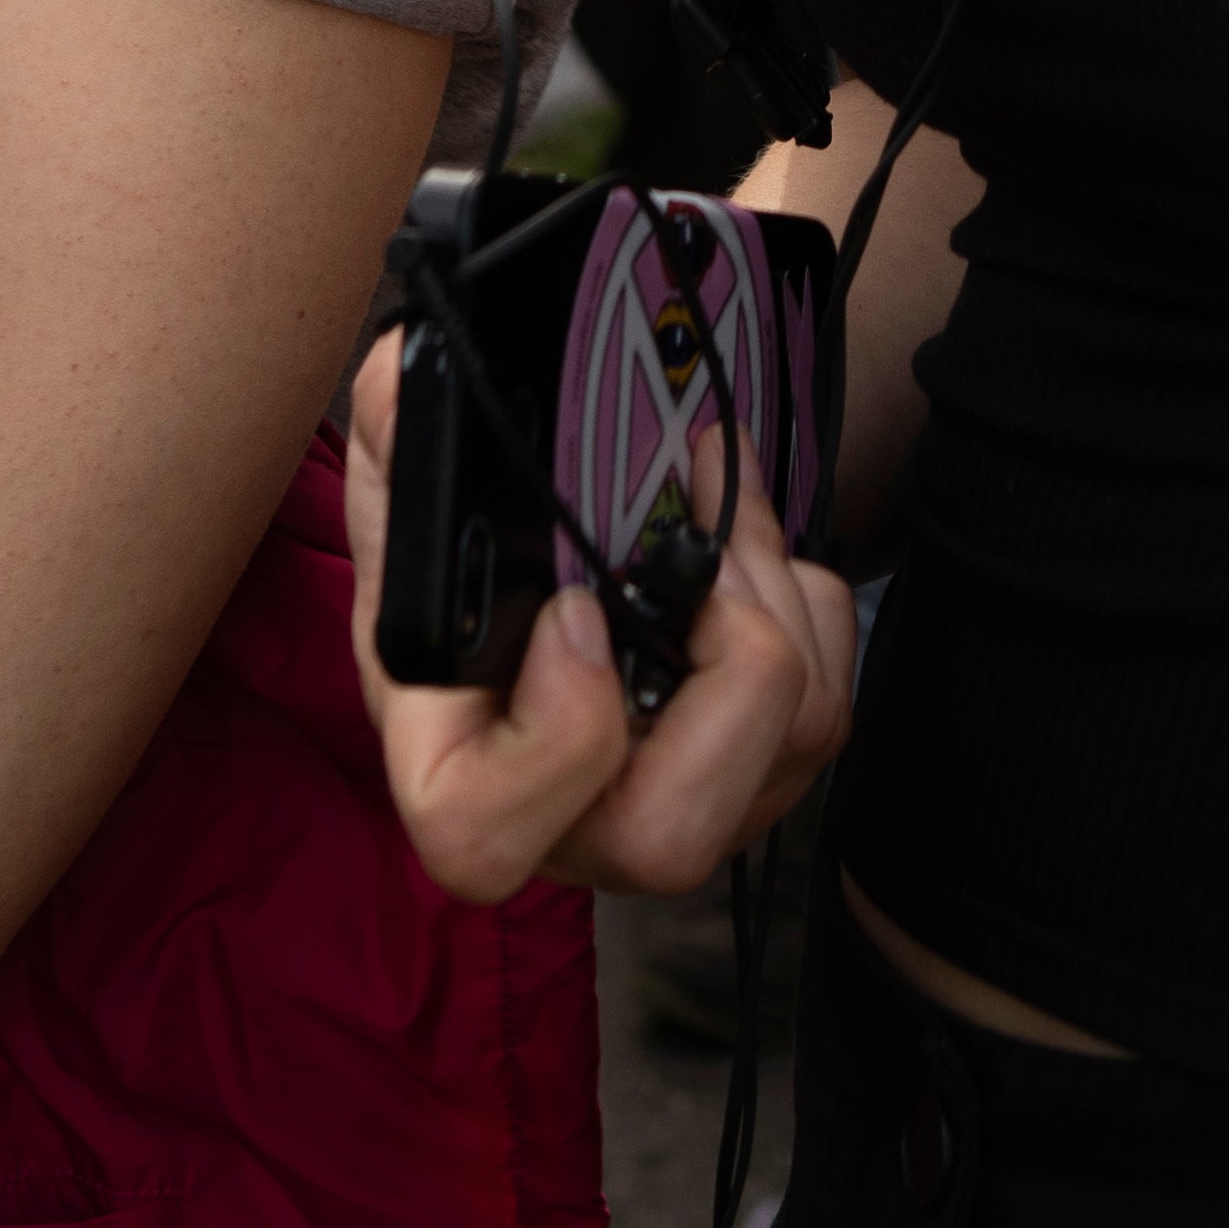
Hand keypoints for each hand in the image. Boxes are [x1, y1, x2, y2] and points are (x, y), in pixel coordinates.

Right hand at [352, 329, 857, 900]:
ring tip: (726, 503)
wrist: (538, 518)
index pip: (481, 835)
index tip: (578, 611)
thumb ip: (402, 423)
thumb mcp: (409, 454)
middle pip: (667, 840)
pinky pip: (826, 716)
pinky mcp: (754, 771)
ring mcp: (669, 800)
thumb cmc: (461, 507)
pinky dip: (810, 614)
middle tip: (706, 566)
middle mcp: (563, 812)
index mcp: (452, 756)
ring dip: (776, 610)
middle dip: (724, 683)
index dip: (553, 743)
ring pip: (779, 764)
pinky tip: (754, 550)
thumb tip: (415, 387)